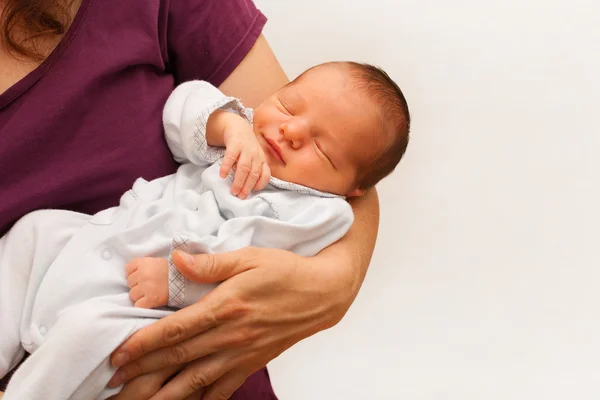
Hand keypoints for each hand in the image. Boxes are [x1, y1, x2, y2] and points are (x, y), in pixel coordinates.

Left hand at [108, 247, 357, 398]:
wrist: (322, 293)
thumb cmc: (285, 271)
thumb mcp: (250, 257)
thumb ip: (211, 263)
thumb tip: (177, 259)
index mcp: (225, 306)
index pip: (175, 330)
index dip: (143, 344)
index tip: (118, 355)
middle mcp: (230, 336)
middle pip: (178, 359)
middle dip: (142, 372)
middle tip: (114, 383)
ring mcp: (242, 354)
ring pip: (195, 381)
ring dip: (164, 394)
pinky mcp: (252, 363)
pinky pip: (223, 390)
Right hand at [220, 115, 270, 198]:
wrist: (237, 126)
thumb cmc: (246, 146)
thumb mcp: (254, 156)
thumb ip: (253, 169)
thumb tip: (247, 187)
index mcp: (262, 159)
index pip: (265, 174)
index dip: (260, 184)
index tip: (253, 192)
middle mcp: (256, 155)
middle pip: (254, 173)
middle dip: (247, 186)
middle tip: (240, 197)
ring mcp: (246, 149)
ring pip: (244, 167)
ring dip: (239, 180)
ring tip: (233, 191)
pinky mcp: (235, 143)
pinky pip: (231, 157)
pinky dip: (227, 167)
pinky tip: (222, 175)